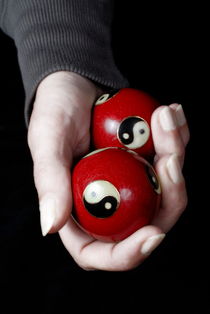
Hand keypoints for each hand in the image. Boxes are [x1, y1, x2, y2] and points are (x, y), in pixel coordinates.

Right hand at [28, 73, 189, 270]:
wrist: (75, 83)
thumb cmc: (55, 110)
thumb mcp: (47, 141)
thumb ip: (49, 182)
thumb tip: (50, 227)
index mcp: (79, 211)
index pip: (102, 252)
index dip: (129, 253)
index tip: (152, 235)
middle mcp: (110, 203)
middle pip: (150, 223)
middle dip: (170, 195)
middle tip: (169, 158)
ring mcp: (132, 183)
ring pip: (169, 189)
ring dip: (175, 153)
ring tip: (164, 117)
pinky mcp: (147, 161)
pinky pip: (172, 158)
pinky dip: (178, 136)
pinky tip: (170, 112)